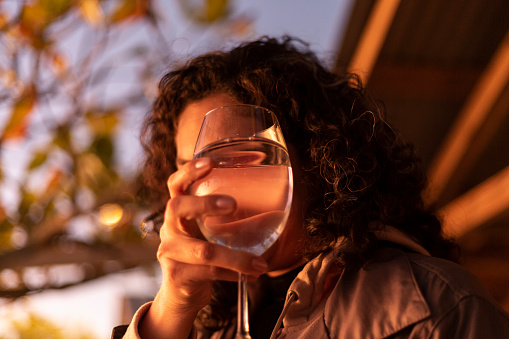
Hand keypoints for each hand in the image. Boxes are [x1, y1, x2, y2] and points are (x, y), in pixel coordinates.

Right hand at [138, 158, 267, 338]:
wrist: (182, 295)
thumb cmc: (203, 258)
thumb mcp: (211, 234)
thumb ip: (230, 221)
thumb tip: (277, 212)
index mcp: (179, 213)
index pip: (176, 184)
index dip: (189, 171)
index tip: (209, 161)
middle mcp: (169, 229)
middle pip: (177, 207)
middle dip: (205, 203)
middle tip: (232, 204)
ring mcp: (170, 252)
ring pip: (203, 251)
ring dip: (236, 257)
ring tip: (260, 263)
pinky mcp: (177, 276)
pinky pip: (209, 273)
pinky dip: (234, 273)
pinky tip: (251, 276)